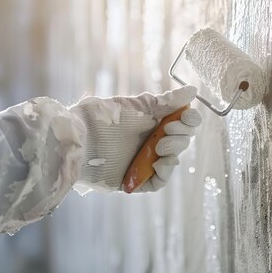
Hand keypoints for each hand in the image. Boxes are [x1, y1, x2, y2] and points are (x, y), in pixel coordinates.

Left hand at [70, 86, 201, 192]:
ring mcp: (142, 161)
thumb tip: (194, 90)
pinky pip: (158, 182)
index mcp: (152, 121)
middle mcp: (150, 141)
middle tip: (165, 131)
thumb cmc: (101, 117)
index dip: (189, 121)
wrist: (77, 140)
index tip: (186, 117)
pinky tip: (159, 163)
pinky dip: (164, 173)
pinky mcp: (134, 179)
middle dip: (180, 136)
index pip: (182, 123)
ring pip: (172, 160)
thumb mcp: (136, 106)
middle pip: (181, 141)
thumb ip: (166, 101)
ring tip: (160, 145)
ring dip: (173, 152)